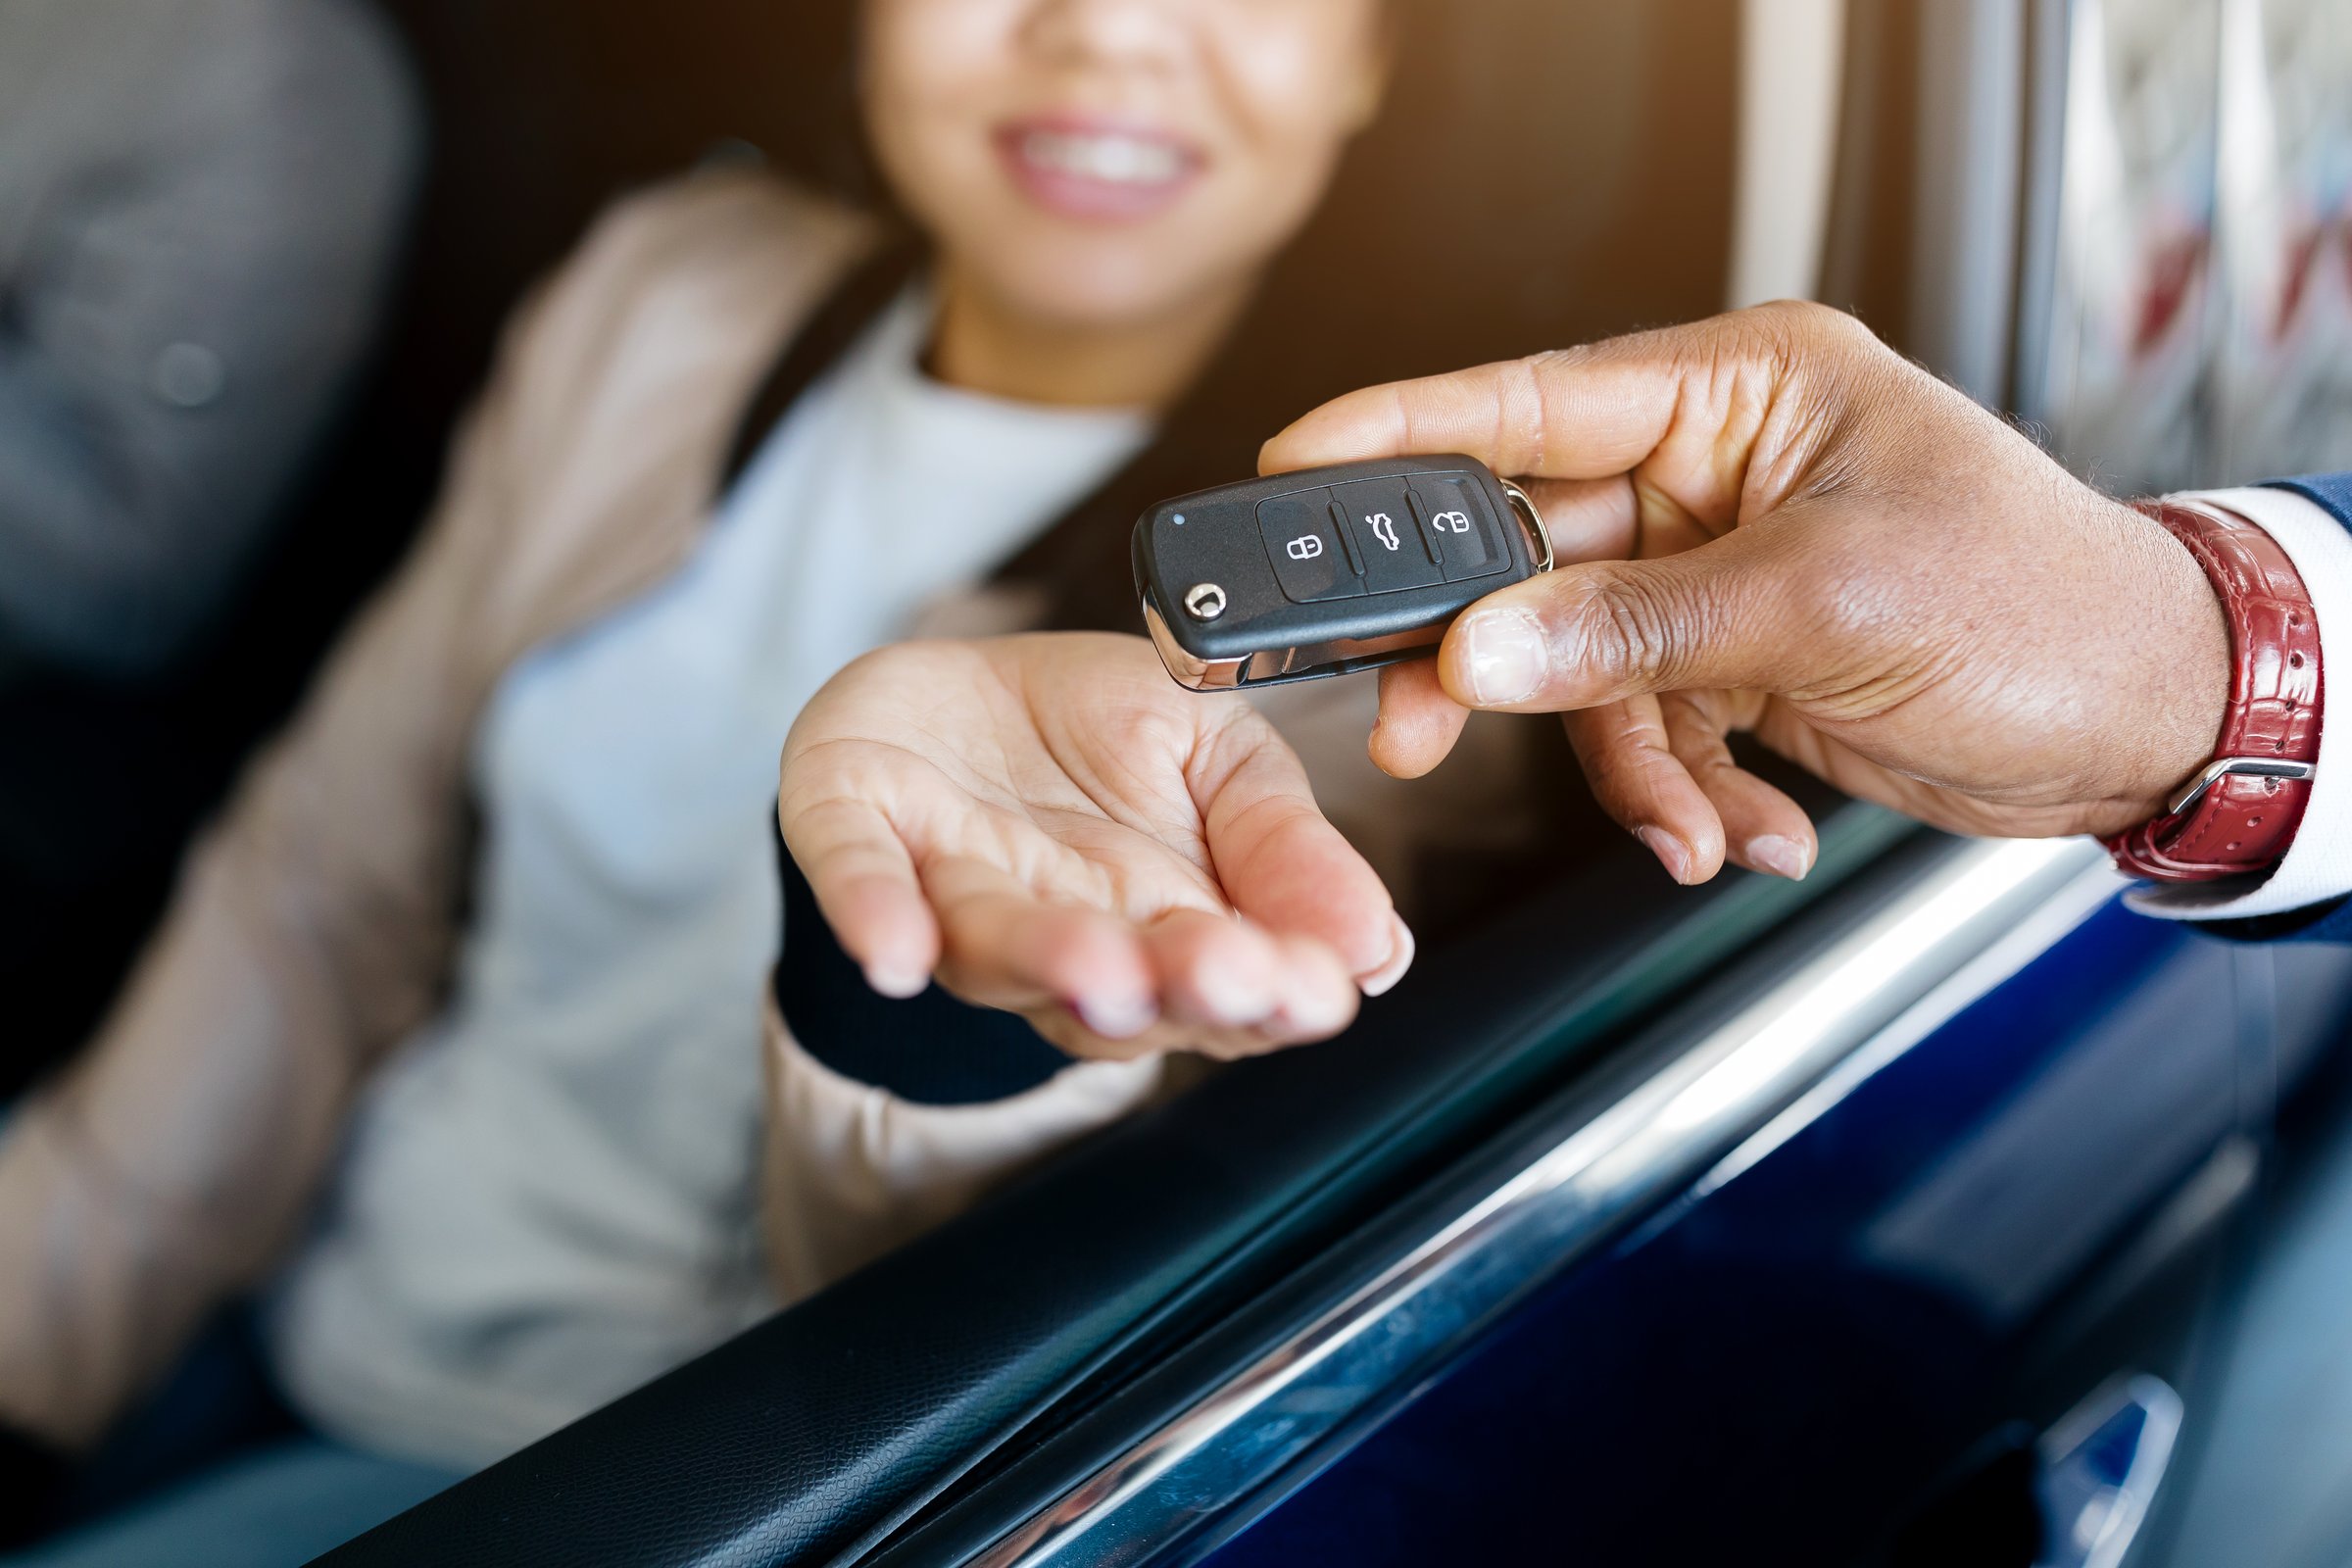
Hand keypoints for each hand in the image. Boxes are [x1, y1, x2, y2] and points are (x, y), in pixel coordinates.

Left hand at [779, 633, 1411, 1059]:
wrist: (960, 681)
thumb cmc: (1097, 737)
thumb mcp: (1225, 757)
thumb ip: (1289, 846)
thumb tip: (1378, 945)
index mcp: (1163, 925)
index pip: (1224, 985)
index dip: (1269, 992)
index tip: (1320, 986)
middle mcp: (1060, 932)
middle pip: (1115, 986)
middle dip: (1173, 983)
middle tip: (1231, 977)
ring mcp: (953, 892)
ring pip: (1001, 948)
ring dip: (1052, 962)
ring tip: (1108, 966)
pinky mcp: (854, 834)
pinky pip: (860, 884)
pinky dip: (874, 917)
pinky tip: (895, 954)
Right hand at [1260, 302, 2229, 884]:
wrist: (2148, 721)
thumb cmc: (2042, 605)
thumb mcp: (1826, 604)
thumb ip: (1636, 628)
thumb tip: (1483, 648)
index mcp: (1739, 391)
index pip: (1531, 403)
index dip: (1403, 434)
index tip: (1298, 466)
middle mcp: (1712, 471)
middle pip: (1529, 553)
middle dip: (1490, 656)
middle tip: (1419, 718)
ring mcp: (1714, 573)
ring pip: (1577, 667)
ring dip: (1620, 763)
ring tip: (1685, 822)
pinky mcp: (1729, 661)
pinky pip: (1643, 729)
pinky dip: (1679, 793)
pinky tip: (1741, 828)